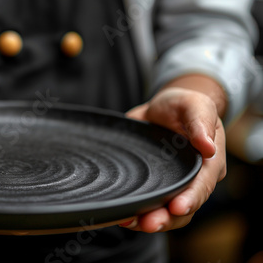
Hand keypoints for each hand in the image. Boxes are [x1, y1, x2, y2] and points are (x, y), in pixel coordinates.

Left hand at [121, 87, 226, 232]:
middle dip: (165, 219)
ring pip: (163, 213)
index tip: (177, 208)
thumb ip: (201, 122)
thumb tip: (208, 148)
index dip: (190, 200)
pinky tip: (120, 215)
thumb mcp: (195, 105)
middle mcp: (190, 181)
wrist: (164, 108)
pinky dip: (134, 212)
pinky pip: (145, 205)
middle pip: (182, 209)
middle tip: (148, 223)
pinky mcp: (151, 186)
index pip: (201, 187)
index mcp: (207, 165)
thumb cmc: (185, 106)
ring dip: (146, 221)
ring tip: (128, 221)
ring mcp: (169, 186)